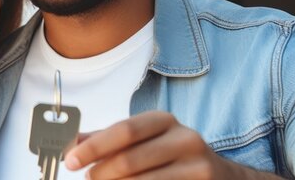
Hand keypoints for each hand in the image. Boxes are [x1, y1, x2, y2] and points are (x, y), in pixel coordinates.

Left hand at [63, 111, 280, 178]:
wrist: (223, 176)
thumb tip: (74, 143)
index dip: (94, 147)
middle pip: (130, 160)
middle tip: (89, 179)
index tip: (71, 161)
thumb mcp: (144, 140)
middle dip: (101, 174)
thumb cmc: (173, 156)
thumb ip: (109, 140)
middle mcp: (184, 139)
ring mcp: (197, 166)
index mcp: (164, 121)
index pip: (123, 130)